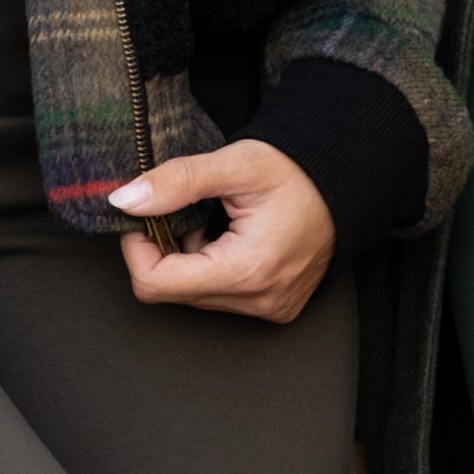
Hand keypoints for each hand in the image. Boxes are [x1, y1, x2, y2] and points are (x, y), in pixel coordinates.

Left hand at [108, 138, 336, 325]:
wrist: (347, 184)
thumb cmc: (299, 172)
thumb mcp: (235, 164)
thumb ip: (177, 182)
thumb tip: (126, 200)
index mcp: (248, 269)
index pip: (156, 284)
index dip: (138, 248)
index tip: (145, 216)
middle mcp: (259, 300)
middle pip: (173, 291)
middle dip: (168, 250)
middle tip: (188, 212)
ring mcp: (269, 308)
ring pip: (194, 295)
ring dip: (191, 259)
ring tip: (216, 223)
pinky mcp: (274, 307)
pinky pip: (220, 296)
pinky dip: (213, 267)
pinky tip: (231, 239)